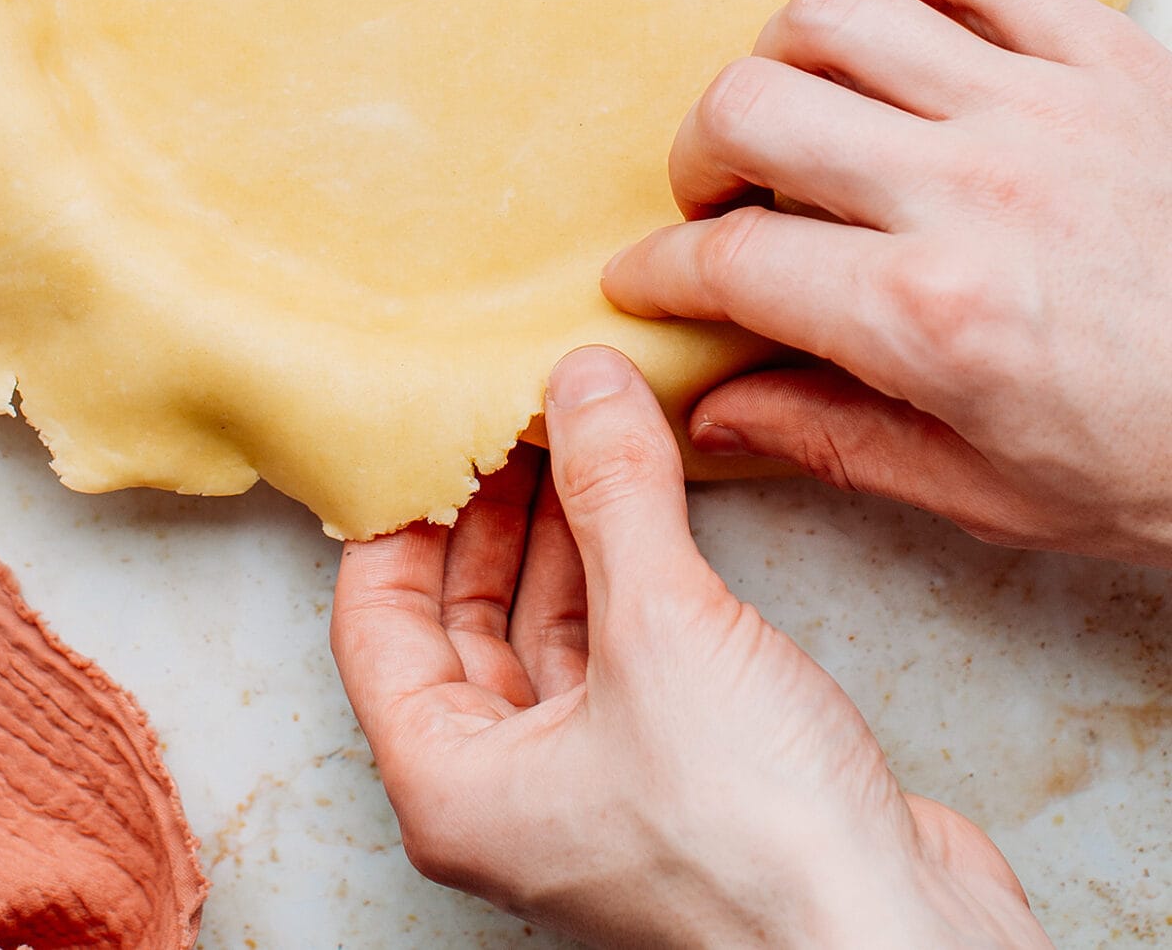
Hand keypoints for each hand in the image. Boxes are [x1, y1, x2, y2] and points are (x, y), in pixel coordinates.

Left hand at [331, 346, 1047, 949]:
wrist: (896, 940)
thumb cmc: (755, 835)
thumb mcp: (663, 628)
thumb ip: (613, 492)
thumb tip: (580, 378)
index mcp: (453, 787)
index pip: (374, 624)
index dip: (400, 513)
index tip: (430, 420)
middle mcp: (510, 795)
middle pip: (462, 623)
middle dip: (492, 510)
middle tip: (517, 407)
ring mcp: (597, 788)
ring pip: (550, 632)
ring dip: (568, 531)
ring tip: (585, 426)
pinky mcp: (679, 773)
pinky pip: (625, 649)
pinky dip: (631, 570)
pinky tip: (654, 496)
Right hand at [603, 0, 1171, 565]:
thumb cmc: (1167, 460)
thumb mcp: (996, 493)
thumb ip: (835, 440)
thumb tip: (709, 412)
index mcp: (934, 316)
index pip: (734, 262)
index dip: (660, 272)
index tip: (644, 280)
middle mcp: (971, 189)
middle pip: (752, 109)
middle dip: (697, 156)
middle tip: (714, 198)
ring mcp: (1040, 103)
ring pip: (837, 10)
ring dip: (782, 57)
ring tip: (797, 107)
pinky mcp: (1105, 49)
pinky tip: (890, 26)